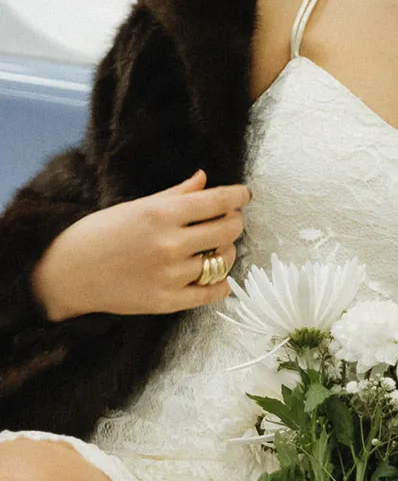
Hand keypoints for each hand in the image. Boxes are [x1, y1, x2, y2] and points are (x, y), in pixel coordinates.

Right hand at [31, 171, 250, 319]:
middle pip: (227, 230)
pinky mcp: (168, 301)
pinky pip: (212, 293)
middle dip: (235, 222)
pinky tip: (219, 277)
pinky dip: (223, 284)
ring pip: (223, 261)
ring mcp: (171, 275)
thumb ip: (176, 195)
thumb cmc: (101, 234)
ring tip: (217, 247)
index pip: (217, 201)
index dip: (238, 197)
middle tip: (231, 220)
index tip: (245, 195)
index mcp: (161, 214)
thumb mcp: (137, 207)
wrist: (69, 273)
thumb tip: (204, 179)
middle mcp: (170, 244)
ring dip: (228, 251)